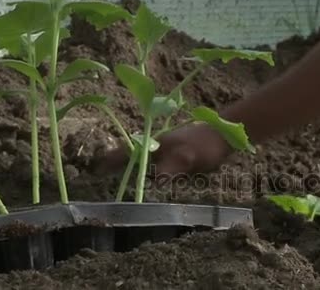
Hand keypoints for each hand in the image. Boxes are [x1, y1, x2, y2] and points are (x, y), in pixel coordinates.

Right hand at [96, 123, 230, 176]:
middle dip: (114, 167)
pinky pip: (157, 168)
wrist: (226, 134)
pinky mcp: (176, 158)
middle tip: (99, 180)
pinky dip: (150, 175)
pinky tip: (149, 184)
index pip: (124, 153)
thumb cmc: (205, 143)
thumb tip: (154, 183)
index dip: (108, 161)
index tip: (93, 171)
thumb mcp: (188, 157)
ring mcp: (166, 152)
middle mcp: (155, 147)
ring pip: (143, 164)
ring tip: (118, 185)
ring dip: (132, 172)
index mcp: (153, 144)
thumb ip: (171, 168)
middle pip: (130, 158)